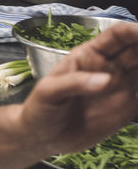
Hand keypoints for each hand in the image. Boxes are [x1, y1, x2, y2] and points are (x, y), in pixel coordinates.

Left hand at [16, 22, 137, 154]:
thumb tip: (107, 80)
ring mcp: (121, 87)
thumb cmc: (40, 107)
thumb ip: (75, 83)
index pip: (118, 36)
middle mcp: (110, 67)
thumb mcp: (49, 92)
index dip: (136, 31)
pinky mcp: (127, 108)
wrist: (43, 136)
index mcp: (90, 55)